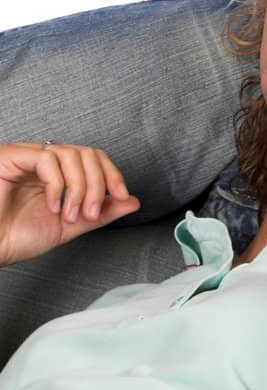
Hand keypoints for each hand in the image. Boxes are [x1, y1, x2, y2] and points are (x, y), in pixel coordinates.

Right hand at [0, 142, 140, 267]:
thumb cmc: (16, 236)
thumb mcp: (68, 226)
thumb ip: (99, 213)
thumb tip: (132, 201)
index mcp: (58, 173)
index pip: (94, 158)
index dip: (112, 174)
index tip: (122, 197)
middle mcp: (44, 160)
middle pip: (88, 152)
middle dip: (98, 183)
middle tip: (90, 213)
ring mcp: (27, 156)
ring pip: (71, 153)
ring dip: (79, 187)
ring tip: (70, 214)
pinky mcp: (11, 157)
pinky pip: (46, 158)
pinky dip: (58, 184)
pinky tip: (53, 205)